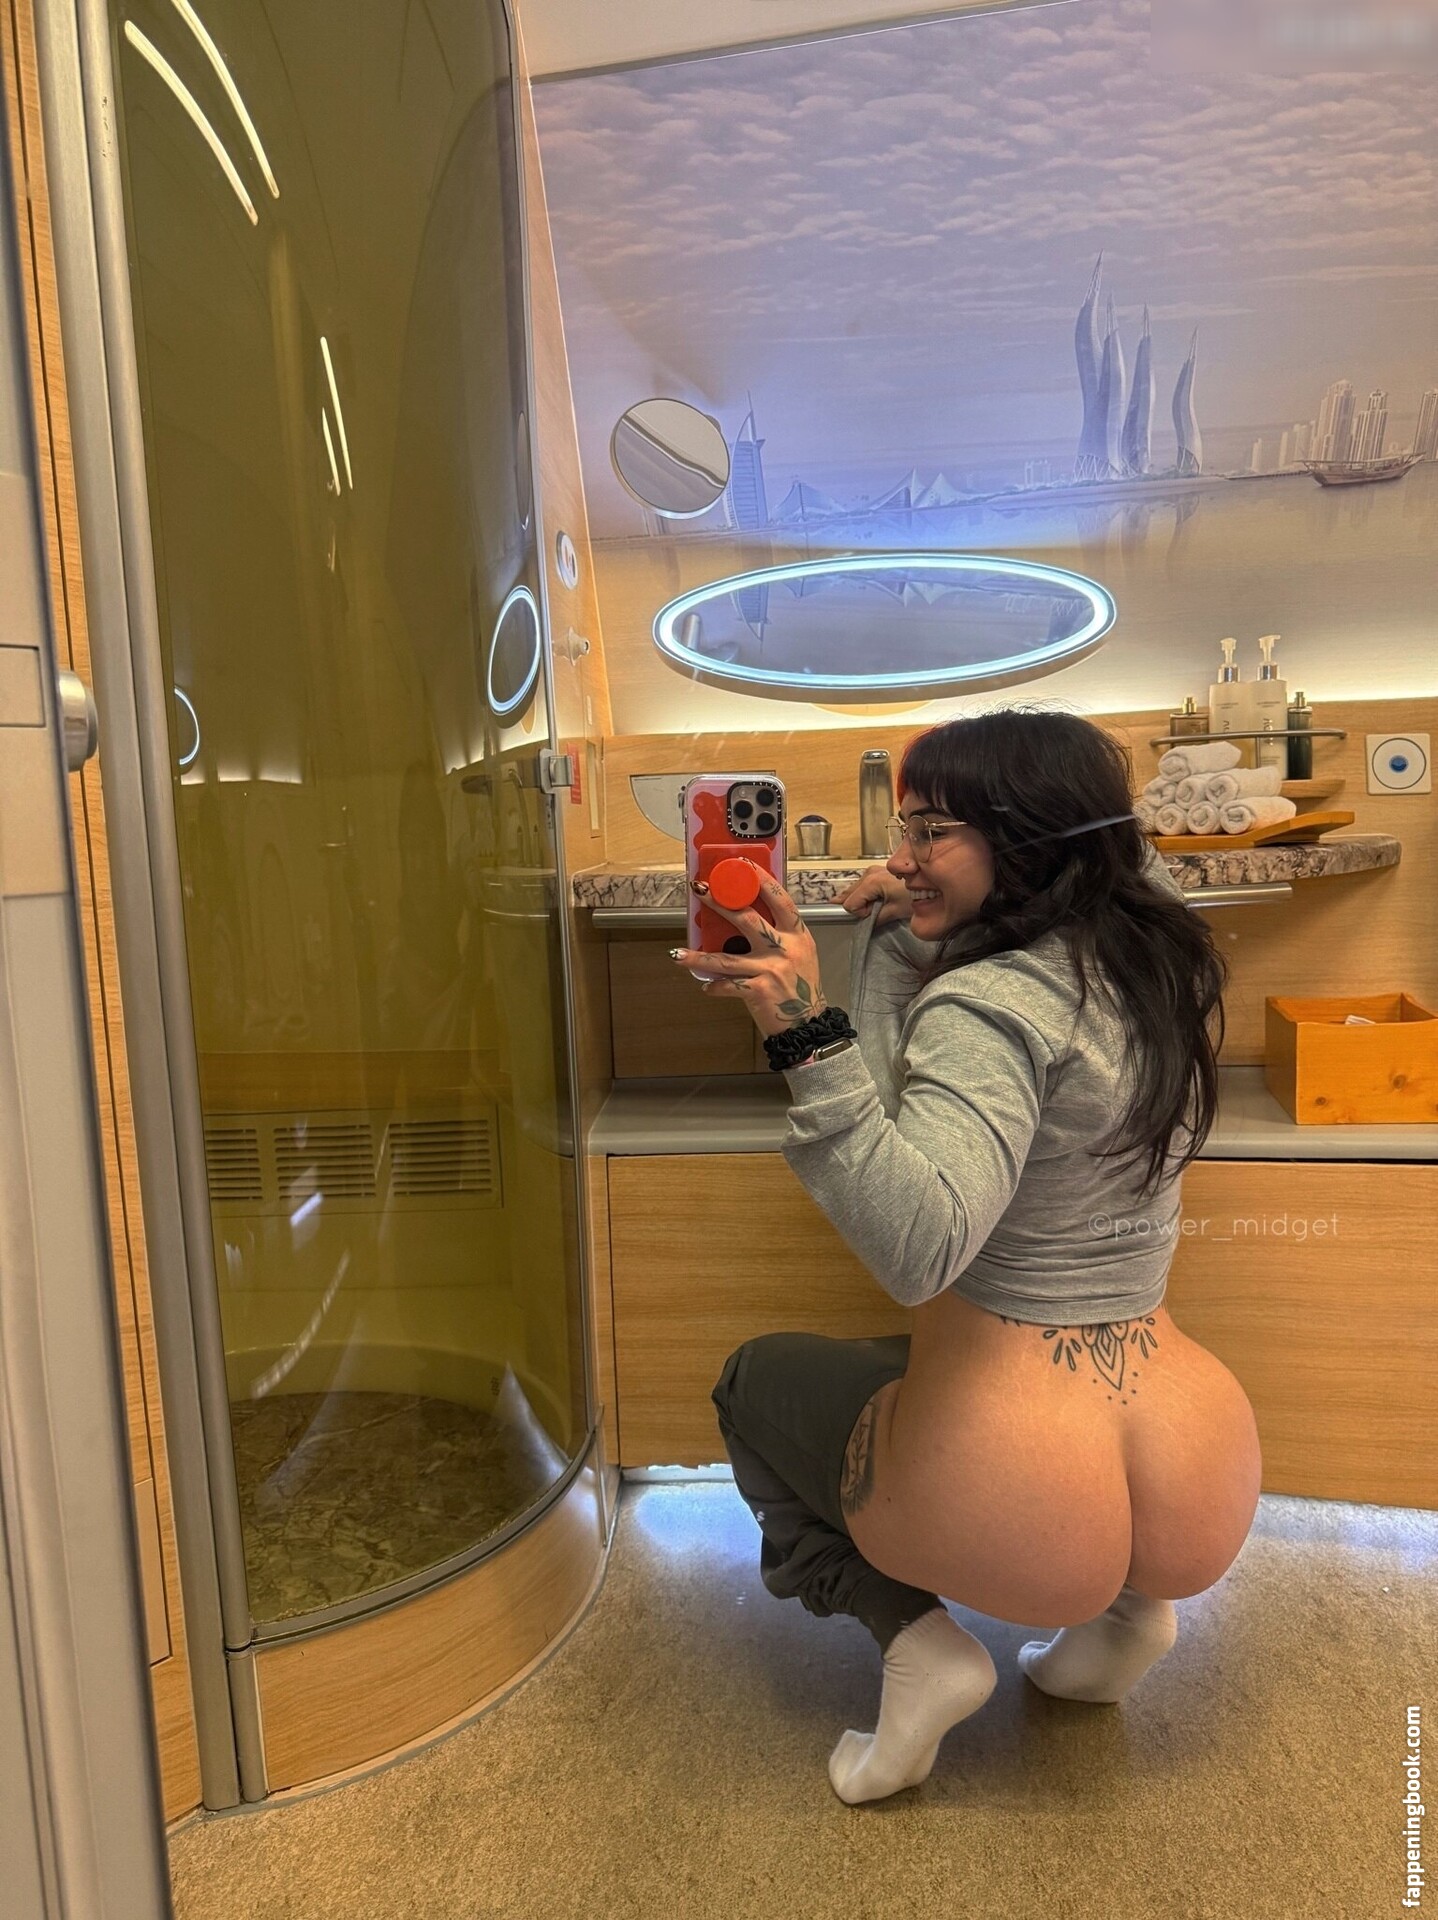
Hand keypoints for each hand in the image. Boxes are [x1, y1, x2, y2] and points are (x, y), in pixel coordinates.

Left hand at [670, 865, 825, 1038]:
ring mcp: (771, 969)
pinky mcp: (759, 990)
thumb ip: (779, 936)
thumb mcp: (800, 955)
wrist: (809, 1025)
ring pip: (726, 957)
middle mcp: (785, 948)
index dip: (760, 879)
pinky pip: (728, 984)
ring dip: (699, 956)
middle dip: (720, 902)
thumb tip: (745, 918)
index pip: (780, 899)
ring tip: (678, 953)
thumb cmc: (802, 989)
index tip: (742, 865)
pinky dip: (715, 986)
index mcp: (798, 935)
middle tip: (701, 890)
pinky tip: (706, 986)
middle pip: (747, 917)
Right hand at [840, 865, 911, 926]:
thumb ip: (875, 918)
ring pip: (855, 891)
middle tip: (879, 909)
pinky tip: (881, 898)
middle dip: (861, 906)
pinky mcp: (877, 872)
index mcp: (871, 881)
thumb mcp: (895, 911)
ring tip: (883, 903)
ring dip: (864, 900)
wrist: (930, 882)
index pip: (850, 903)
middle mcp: (868, 873)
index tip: (876, 914)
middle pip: (849, 895)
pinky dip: (867, 895)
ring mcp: (872, 870)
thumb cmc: (915, 896)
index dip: (861, 913)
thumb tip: (863, 922)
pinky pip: (863, 886)